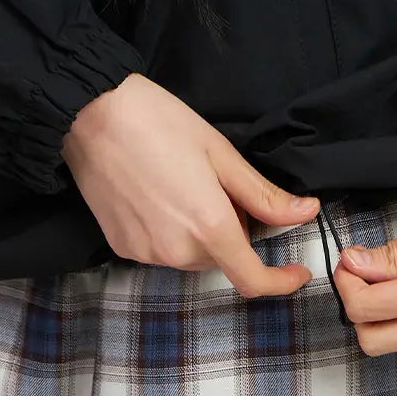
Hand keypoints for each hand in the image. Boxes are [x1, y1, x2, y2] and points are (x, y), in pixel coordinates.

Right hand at [61, 72, 321, 302]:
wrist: (90, 113)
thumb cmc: (158, 121)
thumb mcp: (219, 152)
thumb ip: (263, 194)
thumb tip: (305, 213)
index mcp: (208, 226)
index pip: (252, 279)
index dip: (280, 282)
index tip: (297, 270)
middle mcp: (176, 250)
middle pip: (221, 257)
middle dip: (233, 232)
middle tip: (221, 185)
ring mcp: (145, 252)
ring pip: (191, 254)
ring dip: (200, 232)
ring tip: (184, 182)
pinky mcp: (121, 246)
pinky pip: (161, 249)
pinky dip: (171, 230)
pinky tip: (158, 192)